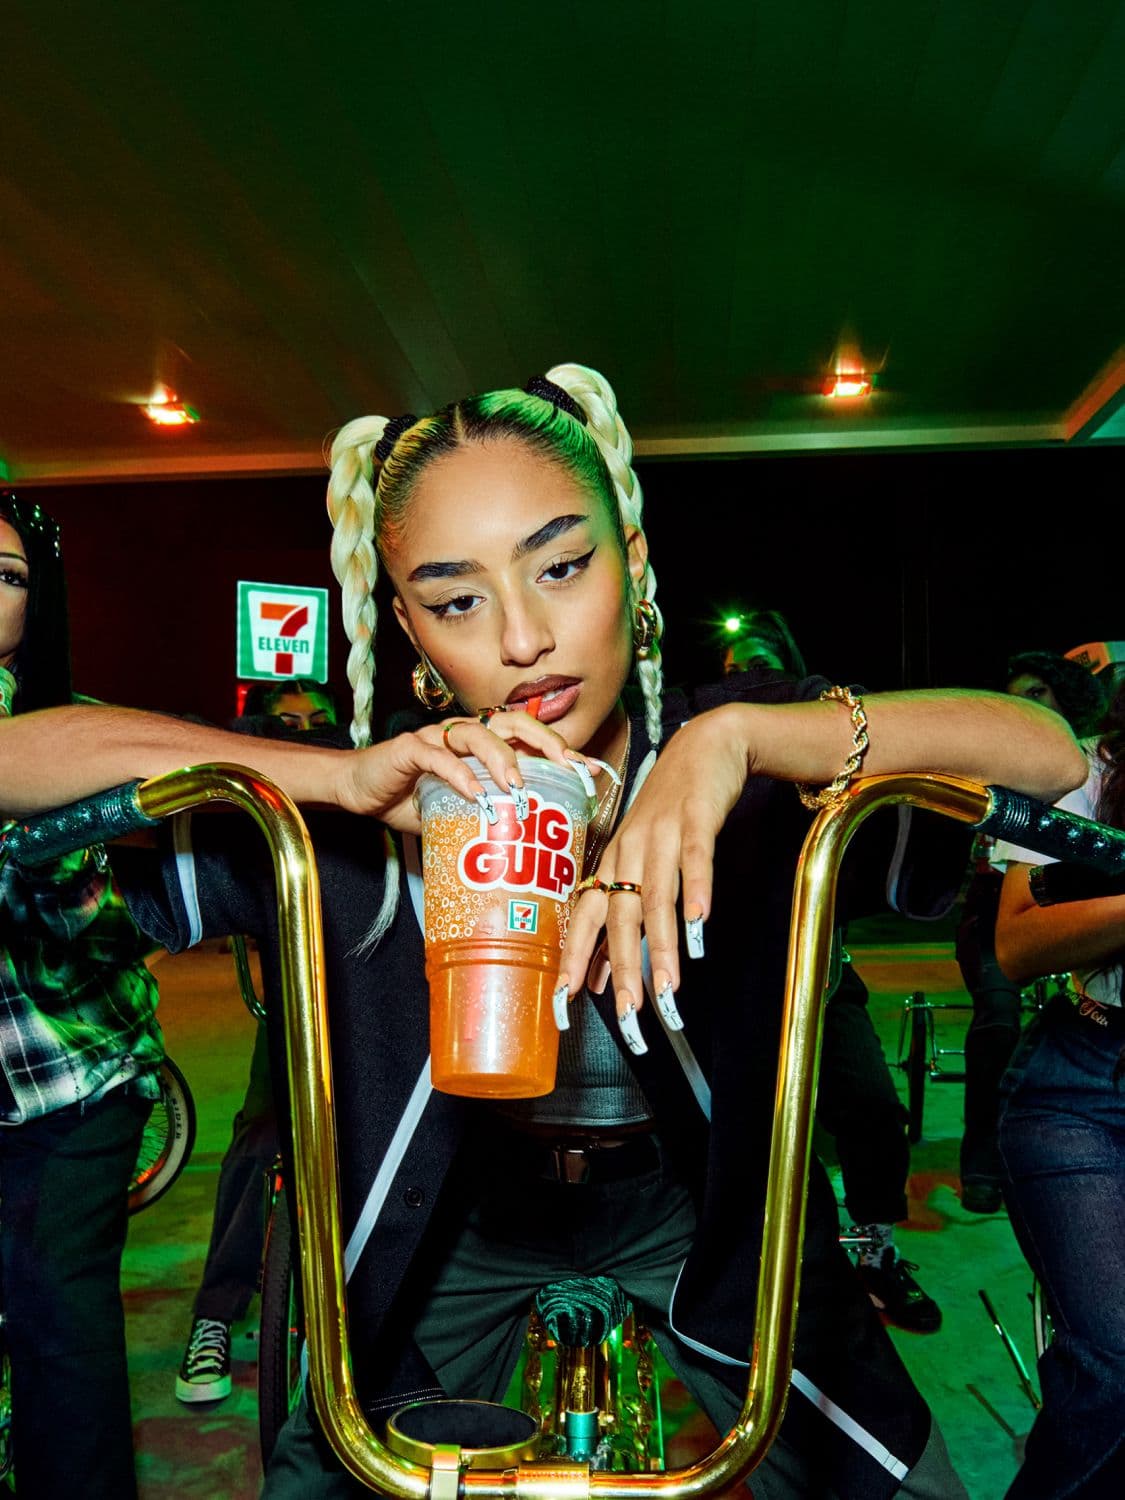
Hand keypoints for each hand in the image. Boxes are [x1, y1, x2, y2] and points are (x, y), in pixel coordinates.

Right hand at [337, 710, 597, 832]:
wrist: (360, 791)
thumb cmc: (412, 799)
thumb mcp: (459, 811)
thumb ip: (489, 817)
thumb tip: (533, 851)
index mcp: (481, 745)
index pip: (527, 737)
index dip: (559, 748)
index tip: (589, 769)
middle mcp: (462, 735)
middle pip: (510, 721)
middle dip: (542, 740)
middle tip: (565, 764)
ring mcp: (435, 738)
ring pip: (475, 733)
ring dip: (500, 756)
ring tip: (516, 784)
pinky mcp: (408, 749)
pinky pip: (436, 756)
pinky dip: (457, 773)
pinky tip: (473, 793)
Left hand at [559, 704, 751, 1030]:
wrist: (704, 746)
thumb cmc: (670, 809)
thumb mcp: (641, 858)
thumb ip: (624, 913)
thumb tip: (604, 973)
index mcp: (612, 863)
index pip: (585, 920)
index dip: (574, 961)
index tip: (564, 1005)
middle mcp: (628, 850)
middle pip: (620, 917)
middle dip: (622, 970)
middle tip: (630, 1016)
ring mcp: (661, 833)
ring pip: (656, 897)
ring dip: (662, 946)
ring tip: (669, 990)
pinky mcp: (696, 817)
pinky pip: (695, 858)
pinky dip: (696, 890)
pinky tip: (701, 923)